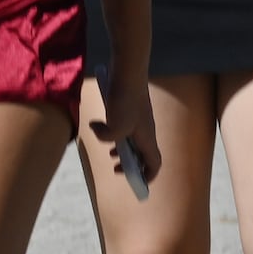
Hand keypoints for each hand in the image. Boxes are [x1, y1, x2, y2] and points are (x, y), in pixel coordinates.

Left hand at [83, 69, 157, 196]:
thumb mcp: (114, 125)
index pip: (154, 164)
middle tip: (116, 168)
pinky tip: (99, 126)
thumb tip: (97, 131)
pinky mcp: (130, 109)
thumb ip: (106, 137)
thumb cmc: (125, 100)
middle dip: (131, 165)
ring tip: (109, 153)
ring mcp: (138, 119)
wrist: (128, 72)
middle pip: (143, 154)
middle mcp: (145, 131)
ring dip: (122, 150)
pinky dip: (115, 133)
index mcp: (147, 139)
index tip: (135, 181)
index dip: (148, 176)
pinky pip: (125, 128)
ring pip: (133, 141)